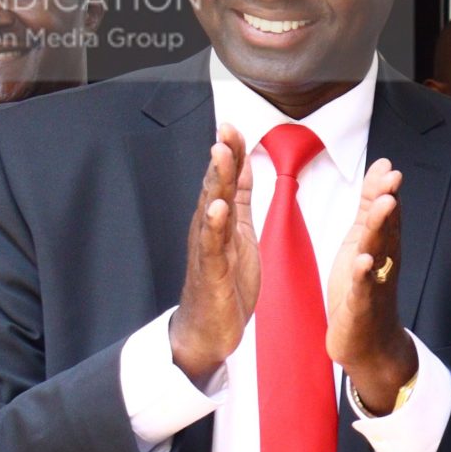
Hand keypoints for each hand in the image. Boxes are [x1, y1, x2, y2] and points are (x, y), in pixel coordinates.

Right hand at [167, 125, 258, 384]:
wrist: (209, 328)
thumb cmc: (225, 279)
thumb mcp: (239, 231)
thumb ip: (240, 197)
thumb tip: (243, 162)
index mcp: (220, 218)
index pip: (226, 178)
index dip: (231, 152)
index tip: (232, 123)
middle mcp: (209, 228)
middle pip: (215, 186)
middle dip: (222, 158)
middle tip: (225, 129)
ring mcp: (208, 249)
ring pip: (211, 209)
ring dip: (215, 182)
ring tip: (219, 154)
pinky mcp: (211, 272)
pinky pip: (212, 246)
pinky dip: (214, 226)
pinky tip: (217, 209)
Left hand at [328, 157, 416, 410]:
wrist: (370, 344)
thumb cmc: (364, 289)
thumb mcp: (364, 240)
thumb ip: (371, 204)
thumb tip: (383, 165)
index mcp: (381, 247)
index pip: (387, 215)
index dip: (386, 191)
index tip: (389, 167)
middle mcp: (383, 263)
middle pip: (387, 230)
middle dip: (389, 204)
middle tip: (393, 179)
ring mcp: (374, 285)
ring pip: (378, 253)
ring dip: (381, 230)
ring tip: (385, 206)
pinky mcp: (361, 307)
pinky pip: (363, 289)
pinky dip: (363, 275)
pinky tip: (363, 261)